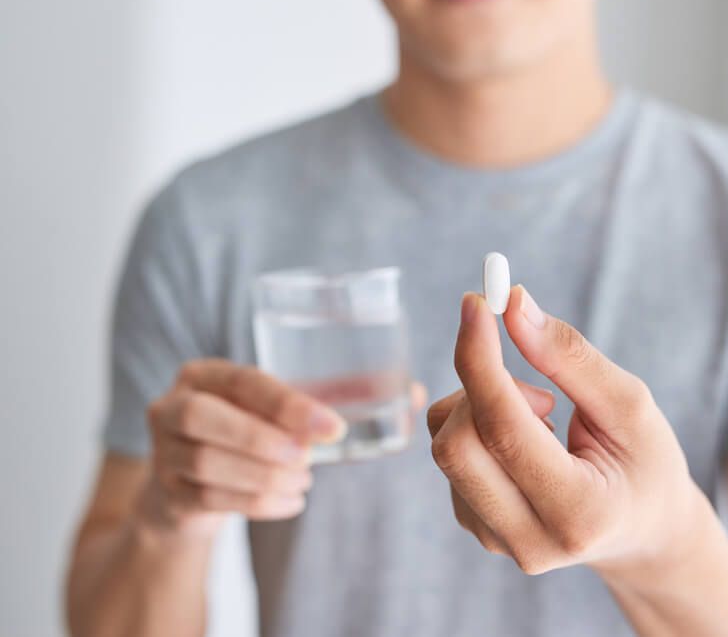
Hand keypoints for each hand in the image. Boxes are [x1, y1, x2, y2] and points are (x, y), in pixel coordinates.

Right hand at [139, 359, 427, 540]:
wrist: (190, 488)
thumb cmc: (252, 434)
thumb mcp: (284, 410)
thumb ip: (341, 397)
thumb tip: (414, 394)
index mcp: (204, 374)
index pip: (242, 381)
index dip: (287, 404)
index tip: (333, 427)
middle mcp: (172, 405)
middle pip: (204, 419)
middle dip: (263, 439)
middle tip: (310, 459)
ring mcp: (162, 452)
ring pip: (206, 463)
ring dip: (263, 477)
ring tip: (303, 482)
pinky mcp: (166, 494)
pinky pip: (208, 499)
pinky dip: (256, 503)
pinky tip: (290, 502)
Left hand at [427, 287, 702, 574]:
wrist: (645, 532)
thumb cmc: (646, 463)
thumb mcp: (630, 405)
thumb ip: (570, 357)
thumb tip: (513, 306)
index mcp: (579, 512)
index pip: (504, 430)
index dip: (481, 360)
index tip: (475, 303)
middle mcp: (530, 540)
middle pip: (456, 445)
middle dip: (481, 386)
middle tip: (536, 381)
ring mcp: (496, 540)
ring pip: (446, 446)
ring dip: (484, 406)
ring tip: (547, 419)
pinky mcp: (476, 528)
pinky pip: (450, 457)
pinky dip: (479, 426)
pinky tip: (529, 442)